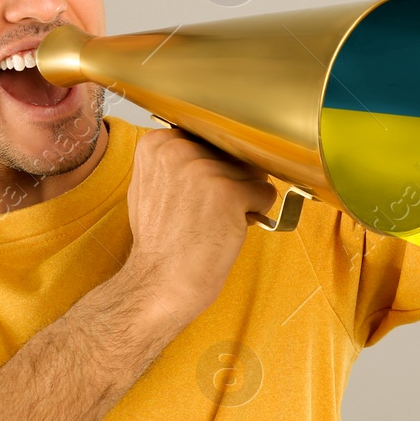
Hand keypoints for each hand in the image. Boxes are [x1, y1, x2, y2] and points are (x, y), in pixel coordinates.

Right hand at [122, 128, 276, 324]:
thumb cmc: (160, 240)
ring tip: (213, 221)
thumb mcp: (154, 184)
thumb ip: (180, 158)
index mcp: (158, 143)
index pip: (212, 138)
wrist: (160, 281)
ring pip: (252, 173)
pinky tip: (229, 228)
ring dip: (243, 199)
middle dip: (229, 182)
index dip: (212, 168)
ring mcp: (204, 170)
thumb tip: (220, 143)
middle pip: (233, 154)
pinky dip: (256, 213)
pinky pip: (265, 193)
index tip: (195, 193)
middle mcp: (178, 149)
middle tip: (204, 212)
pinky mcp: (228, 193)